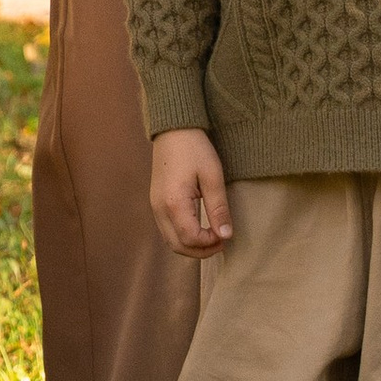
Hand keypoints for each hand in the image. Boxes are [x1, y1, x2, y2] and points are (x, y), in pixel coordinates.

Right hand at [151, 128, 233, 256]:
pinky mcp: (156, 202)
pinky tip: (199, 228)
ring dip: (191, 246)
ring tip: (212, 237)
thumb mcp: (212, 176)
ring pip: (170, 241)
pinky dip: (182, 237)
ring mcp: (155, 206)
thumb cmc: (194, 149)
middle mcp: (159, 208)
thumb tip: (226, 236)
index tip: (226, 235)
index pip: (191, 239)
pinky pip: (167, 230)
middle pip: (178, 246)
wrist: (173, 129)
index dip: (210, 243)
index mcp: (174, 202)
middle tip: (221, 242)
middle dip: (201, 251)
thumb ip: (218, 208)